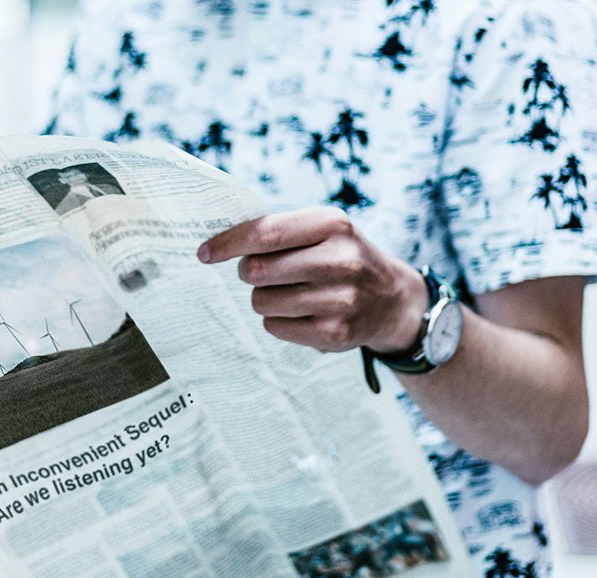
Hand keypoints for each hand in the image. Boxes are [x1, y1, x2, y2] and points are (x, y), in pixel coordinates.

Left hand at [197, 207, 427, 352]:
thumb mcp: (323, 230)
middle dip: (248, 273)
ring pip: (262, 301)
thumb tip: (218, 243)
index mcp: (333, 225)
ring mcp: (340, 300)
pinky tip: (301, 313)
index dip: (228, 243)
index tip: (205, 252)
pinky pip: (275, 327)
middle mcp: (340, 260)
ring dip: (264, 298)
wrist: (392, 300)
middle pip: (257, 271)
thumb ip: (278, 231)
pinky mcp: (334, 333)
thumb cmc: (341, 257)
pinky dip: (278, 320)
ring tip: (289, 292)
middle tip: (262, 273)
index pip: (265, 233)